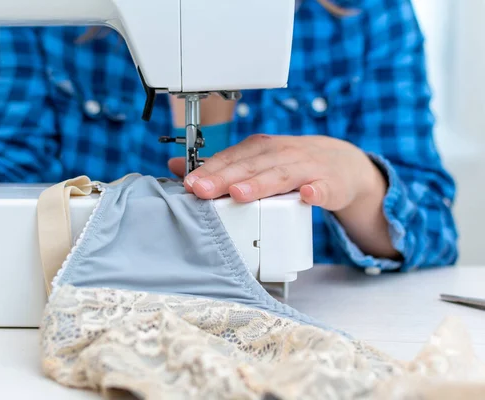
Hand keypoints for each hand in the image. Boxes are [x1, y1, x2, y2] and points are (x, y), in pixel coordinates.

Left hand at [168, 134, 383, 210]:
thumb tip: (174, 166)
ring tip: (239, 195)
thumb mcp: (254, 159)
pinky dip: (314, 191)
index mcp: (260, 149)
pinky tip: (306, 195)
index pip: (231, 158)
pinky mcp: (328, 183)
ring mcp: (305, 167)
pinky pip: (321, 187)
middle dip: (224, 178)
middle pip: (250, 166)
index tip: (188, 183)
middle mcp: (280, 154)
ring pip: (280, 175)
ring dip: (260, 184)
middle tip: (202, 190)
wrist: (340, 163)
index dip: (209, 170)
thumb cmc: (290, 163)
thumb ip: (219, 166)